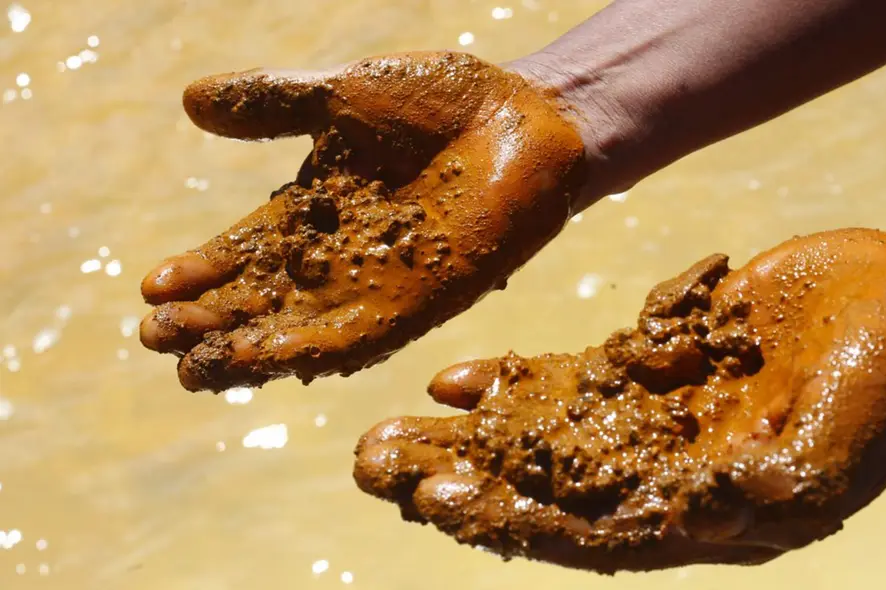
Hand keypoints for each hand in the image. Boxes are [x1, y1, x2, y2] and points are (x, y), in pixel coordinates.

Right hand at [138, 52, 584, 391]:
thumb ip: (276, 102)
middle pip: (260, 301)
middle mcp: (338, 256)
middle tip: (157, 336)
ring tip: (195, 368)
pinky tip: (270, 364)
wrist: (527, 119)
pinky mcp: (423, 304)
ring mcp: (379, 285)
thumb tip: (189, 101)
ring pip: (300, 331)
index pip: (243, 251)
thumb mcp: (346, 94)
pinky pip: (361, 337)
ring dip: (249, 351)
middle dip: (209, 322)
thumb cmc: (442, 100)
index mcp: (313, 208)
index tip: (152, 286)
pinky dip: (313, 352)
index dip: (199, 272)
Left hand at [353, 228, 885, 572]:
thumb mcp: (847, 433)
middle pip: (542, 490)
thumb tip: (715, 500)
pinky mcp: (651, 366)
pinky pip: (566, 382)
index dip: (515, 521)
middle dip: (459, 482)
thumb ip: (782, 473)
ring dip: (462, 438)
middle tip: (370, 469)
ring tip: (382, 433)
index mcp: (708, 511)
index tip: (438, 503)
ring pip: (538, 437)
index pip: (592, 531)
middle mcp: (665, 474)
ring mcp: (653, 419)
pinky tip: (450, 380)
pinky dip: (508, 383)